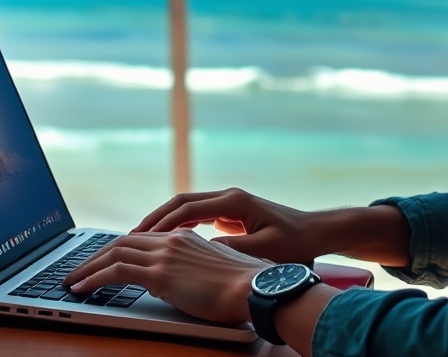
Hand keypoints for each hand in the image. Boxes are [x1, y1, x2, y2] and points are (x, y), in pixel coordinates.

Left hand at [61, 230, 269, 322]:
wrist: (255, 289)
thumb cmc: (246, 286)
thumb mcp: (221, 269)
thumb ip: (202, 268)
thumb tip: (194, 280)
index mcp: (187, 238)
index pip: (143, 237)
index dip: (120, 248)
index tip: (106, 259)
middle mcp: (172, 241)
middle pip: (122, 241)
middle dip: (96, 255)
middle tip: (79, 268)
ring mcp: (164, 256)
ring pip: (113, 254)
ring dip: (88, 267)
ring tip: (72, 280)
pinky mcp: (159, 275)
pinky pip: (115, 272)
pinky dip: (93, 278)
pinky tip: (82, 288)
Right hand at [134, 188, 320, 262]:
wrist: (316, 233)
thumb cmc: (295, 243)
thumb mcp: (263, 249)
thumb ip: (231, 249)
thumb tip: (200, 249)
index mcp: (234, 202)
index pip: (187, 208)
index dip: (162, 223)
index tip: (142, 238)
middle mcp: (229, 197)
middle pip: (182, 202)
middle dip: (155, 219)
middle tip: (131, 237)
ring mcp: (230, 204)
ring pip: (188, 207)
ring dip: (165, 221)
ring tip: (142, 239)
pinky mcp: (232, 213)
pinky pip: (198, 215)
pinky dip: (179, 225)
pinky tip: (168, 241)